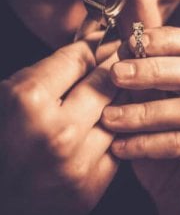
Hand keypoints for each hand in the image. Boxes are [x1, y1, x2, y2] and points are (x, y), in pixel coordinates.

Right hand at [0, 39, 120, 214]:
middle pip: (104, 81)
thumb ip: (48, 71)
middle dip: (112, 65)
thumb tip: (89, 50)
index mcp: (28, 102)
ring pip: (119, 109)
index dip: (92, 46)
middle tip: (120, 57)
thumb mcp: (10, 95)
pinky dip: (118, 126)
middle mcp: (58, 132)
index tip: (103, 43)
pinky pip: (117, 141)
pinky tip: (114, 117)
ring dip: (120, 94)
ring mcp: (78, 161)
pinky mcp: (92, 185)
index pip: (78, 58)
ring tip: (119, 86)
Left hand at [101, 27, 179, 214]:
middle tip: (117, 74)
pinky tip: (121, 148)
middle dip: (153, 70)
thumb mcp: (155, 107)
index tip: (129, 44)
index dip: (165, 40)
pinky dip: (147, 144)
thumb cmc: (169, 149)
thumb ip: (147, 82)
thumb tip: (125, 51)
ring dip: (143, 112)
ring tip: (109, 117)